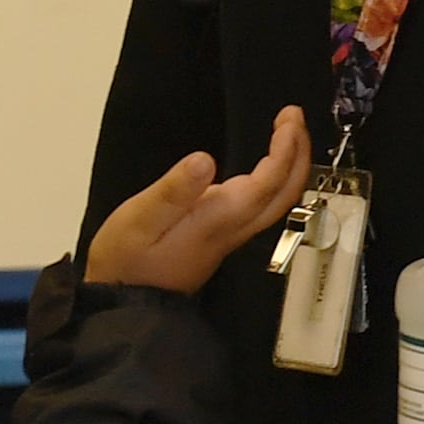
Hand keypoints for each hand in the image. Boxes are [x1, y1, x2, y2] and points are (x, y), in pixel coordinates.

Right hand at [90, 108, 313, 291]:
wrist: (125, 305)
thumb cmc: (126, 261)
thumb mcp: (140, 219)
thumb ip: (173, 191)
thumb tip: (204, 160)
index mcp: (219, 218)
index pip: (269, 181)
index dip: (285, 148)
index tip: (289, 118)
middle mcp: (234, 228)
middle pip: (285, 193)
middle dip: (299, 153)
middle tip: (295, 117)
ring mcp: (230, 235)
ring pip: (277, 201)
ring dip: (289, 165)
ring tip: (287, 133)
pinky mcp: (221, 239)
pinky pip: (263, 206)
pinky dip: (274, 179)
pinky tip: (264, 166)